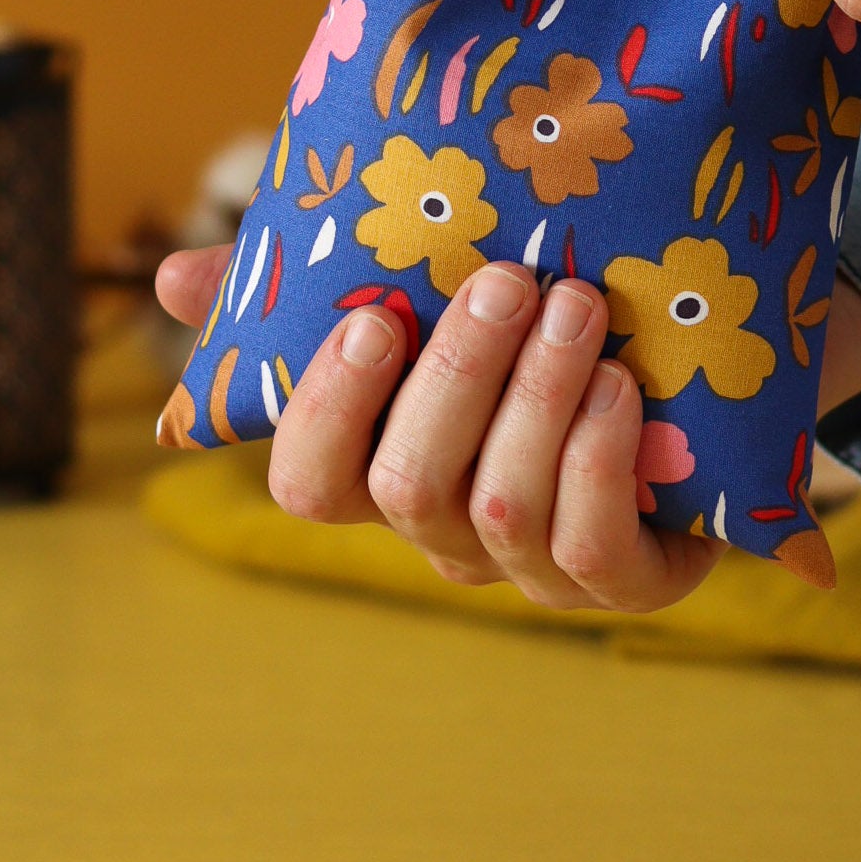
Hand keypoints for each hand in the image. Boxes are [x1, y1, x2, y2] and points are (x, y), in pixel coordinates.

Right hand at [154, 249, 860, 607]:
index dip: (328, 411)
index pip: (310, 483)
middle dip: (454, 379)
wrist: (687, 376)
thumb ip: (298, 289)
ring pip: (501, 504)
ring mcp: (532, 569)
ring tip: (575, 305)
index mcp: (381, 472)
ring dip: (534, 397)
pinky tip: (618, 383)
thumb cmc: (523, 333)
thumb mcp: (419, 293)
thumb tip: (173, 279)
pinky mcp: (624, 582)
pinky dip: (598, 458)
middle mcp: (445, 536)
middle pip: (406, 488)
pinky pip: (590, 545)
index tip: (370, 320)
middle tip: (505, 281)